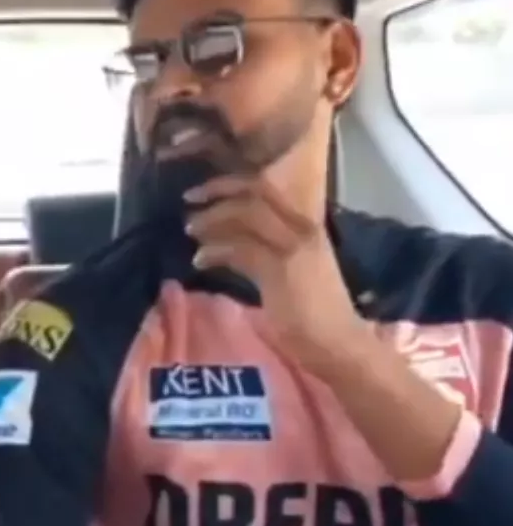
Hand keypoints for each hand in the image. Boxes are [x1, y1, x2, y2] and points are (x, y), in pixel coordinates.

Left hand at [182, 175, 369, 364]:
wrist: (337, 340)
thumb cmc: (313, 308)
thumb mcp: (285, 267)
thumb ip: (262, 248)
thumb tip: (226, 236)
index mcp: (306, 224)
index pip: (266, 188)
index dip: (230, 185)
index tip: (201, 192)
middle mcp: (302, 227)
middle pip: (254, 195)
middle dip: (217, 192)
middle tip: (189, 199)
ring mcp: (293, 246)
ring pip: (246, 216)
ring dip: (213, 221)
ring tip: (190, 231)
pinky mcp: (281, 268)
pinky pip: (241, 249)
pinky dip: (216, 252)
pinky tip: (200, 261)